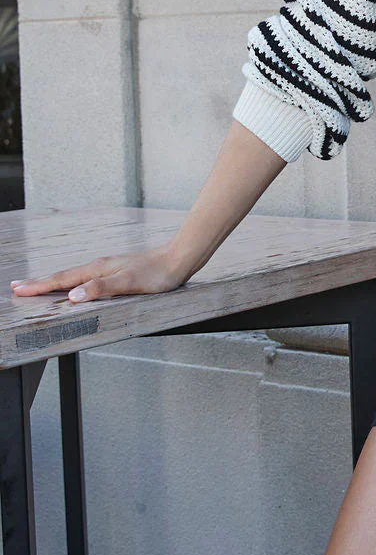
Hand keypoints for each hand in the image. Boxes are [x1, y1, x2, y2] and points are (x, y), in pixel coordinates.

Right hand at [9, 244, 190, 302]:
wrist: (179, 259)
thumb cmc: (157, 274)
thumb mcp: (129, 283)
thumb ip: (101, 288)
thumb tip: (73, 296)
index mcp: (98, 269)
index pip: (62, 280)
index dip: (40, 286)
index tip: (18, 290)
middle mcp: (100, 266)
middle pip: (63, 276)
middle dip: (40, 283)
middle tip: (17, 287)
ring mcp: (108, 268)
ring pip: (74, 276)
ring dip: (54, 282)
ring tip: (38, 286)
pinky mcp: (117, 271)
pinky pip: (86, 277)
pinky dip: (72, 281)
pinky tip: (75, 285)